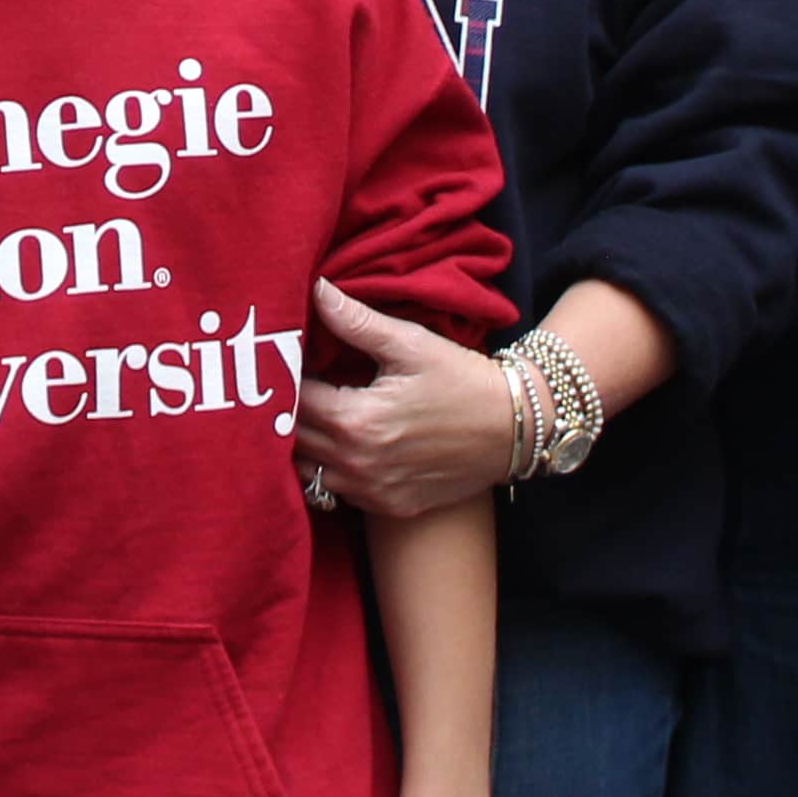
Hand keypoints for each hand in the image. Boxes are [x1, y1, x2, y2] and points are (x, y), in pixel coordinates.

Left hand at [295, 280, 512, 518]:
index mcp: (357, 421)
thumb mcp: (411, 345)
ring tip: (309, 415)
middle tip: (284, 388)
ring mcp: (373, 491)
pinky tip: (338, 445)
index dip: (282, 379)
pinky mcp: (389, 506)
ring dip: (302, 445)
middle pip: (293, 440)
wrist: (516, 430)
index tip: (281, 362)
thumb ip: (356, 322)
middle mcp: (358, 464)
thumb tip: (316, 290)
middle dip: (284, 413)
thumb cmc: (464, 382)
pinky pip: (336, 493)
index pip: (293, 401)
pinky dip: (328, 471)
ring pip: (308, 472)